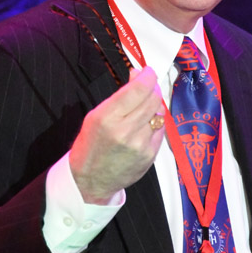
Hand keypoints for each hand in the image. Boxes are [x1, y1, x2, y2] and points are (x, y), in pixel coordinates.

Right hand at [69, 66, 164, 203]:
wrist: (91, 180)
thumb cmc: (90, 145)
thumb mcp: (95, 116)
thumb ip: (119, 96)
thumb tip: (138, 75)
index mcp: (107, 117)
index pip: (138, 89)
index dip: (147, 76)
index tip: (148, 72)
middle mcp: (125, 130)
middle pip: (153, 98)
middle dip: (152, 88)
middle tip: (148, 86)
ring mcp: (140, 144)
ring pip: (159, 113)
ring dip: (154, 105)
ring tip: (144, 107)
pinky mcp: (150, 154)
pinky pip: (160, 129)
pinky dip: (155, 122)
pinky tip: (145, 124)